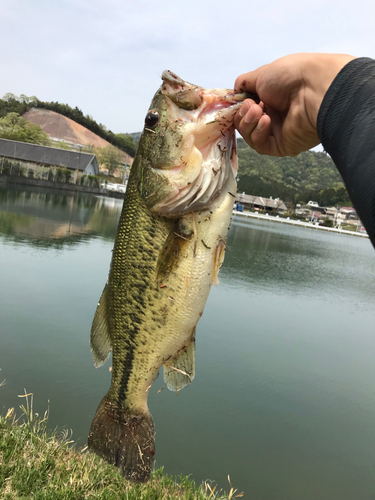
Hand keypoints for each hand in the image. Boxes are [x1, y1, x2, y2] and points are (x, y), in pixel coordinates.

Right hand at [234, 53, 354, 156]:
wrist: (314, 90)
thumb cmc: (290, 76)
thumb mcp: (261, 73)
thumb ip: (244, 83)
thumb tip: (236, 92)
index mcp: (270, 96)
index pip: (245, 108)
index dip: (238, 106)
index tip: (238, 101)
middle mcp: (274, 114)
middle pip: (245, 123)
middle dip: (243, 114)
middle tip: (252, 105)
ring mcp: (277, 131)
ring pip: (250, 135)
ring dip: (249, 122)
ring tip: (259, 111)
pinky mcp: (281, 146)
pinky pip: (260, 145)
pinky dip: (258, 133)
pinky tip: (266, 121)